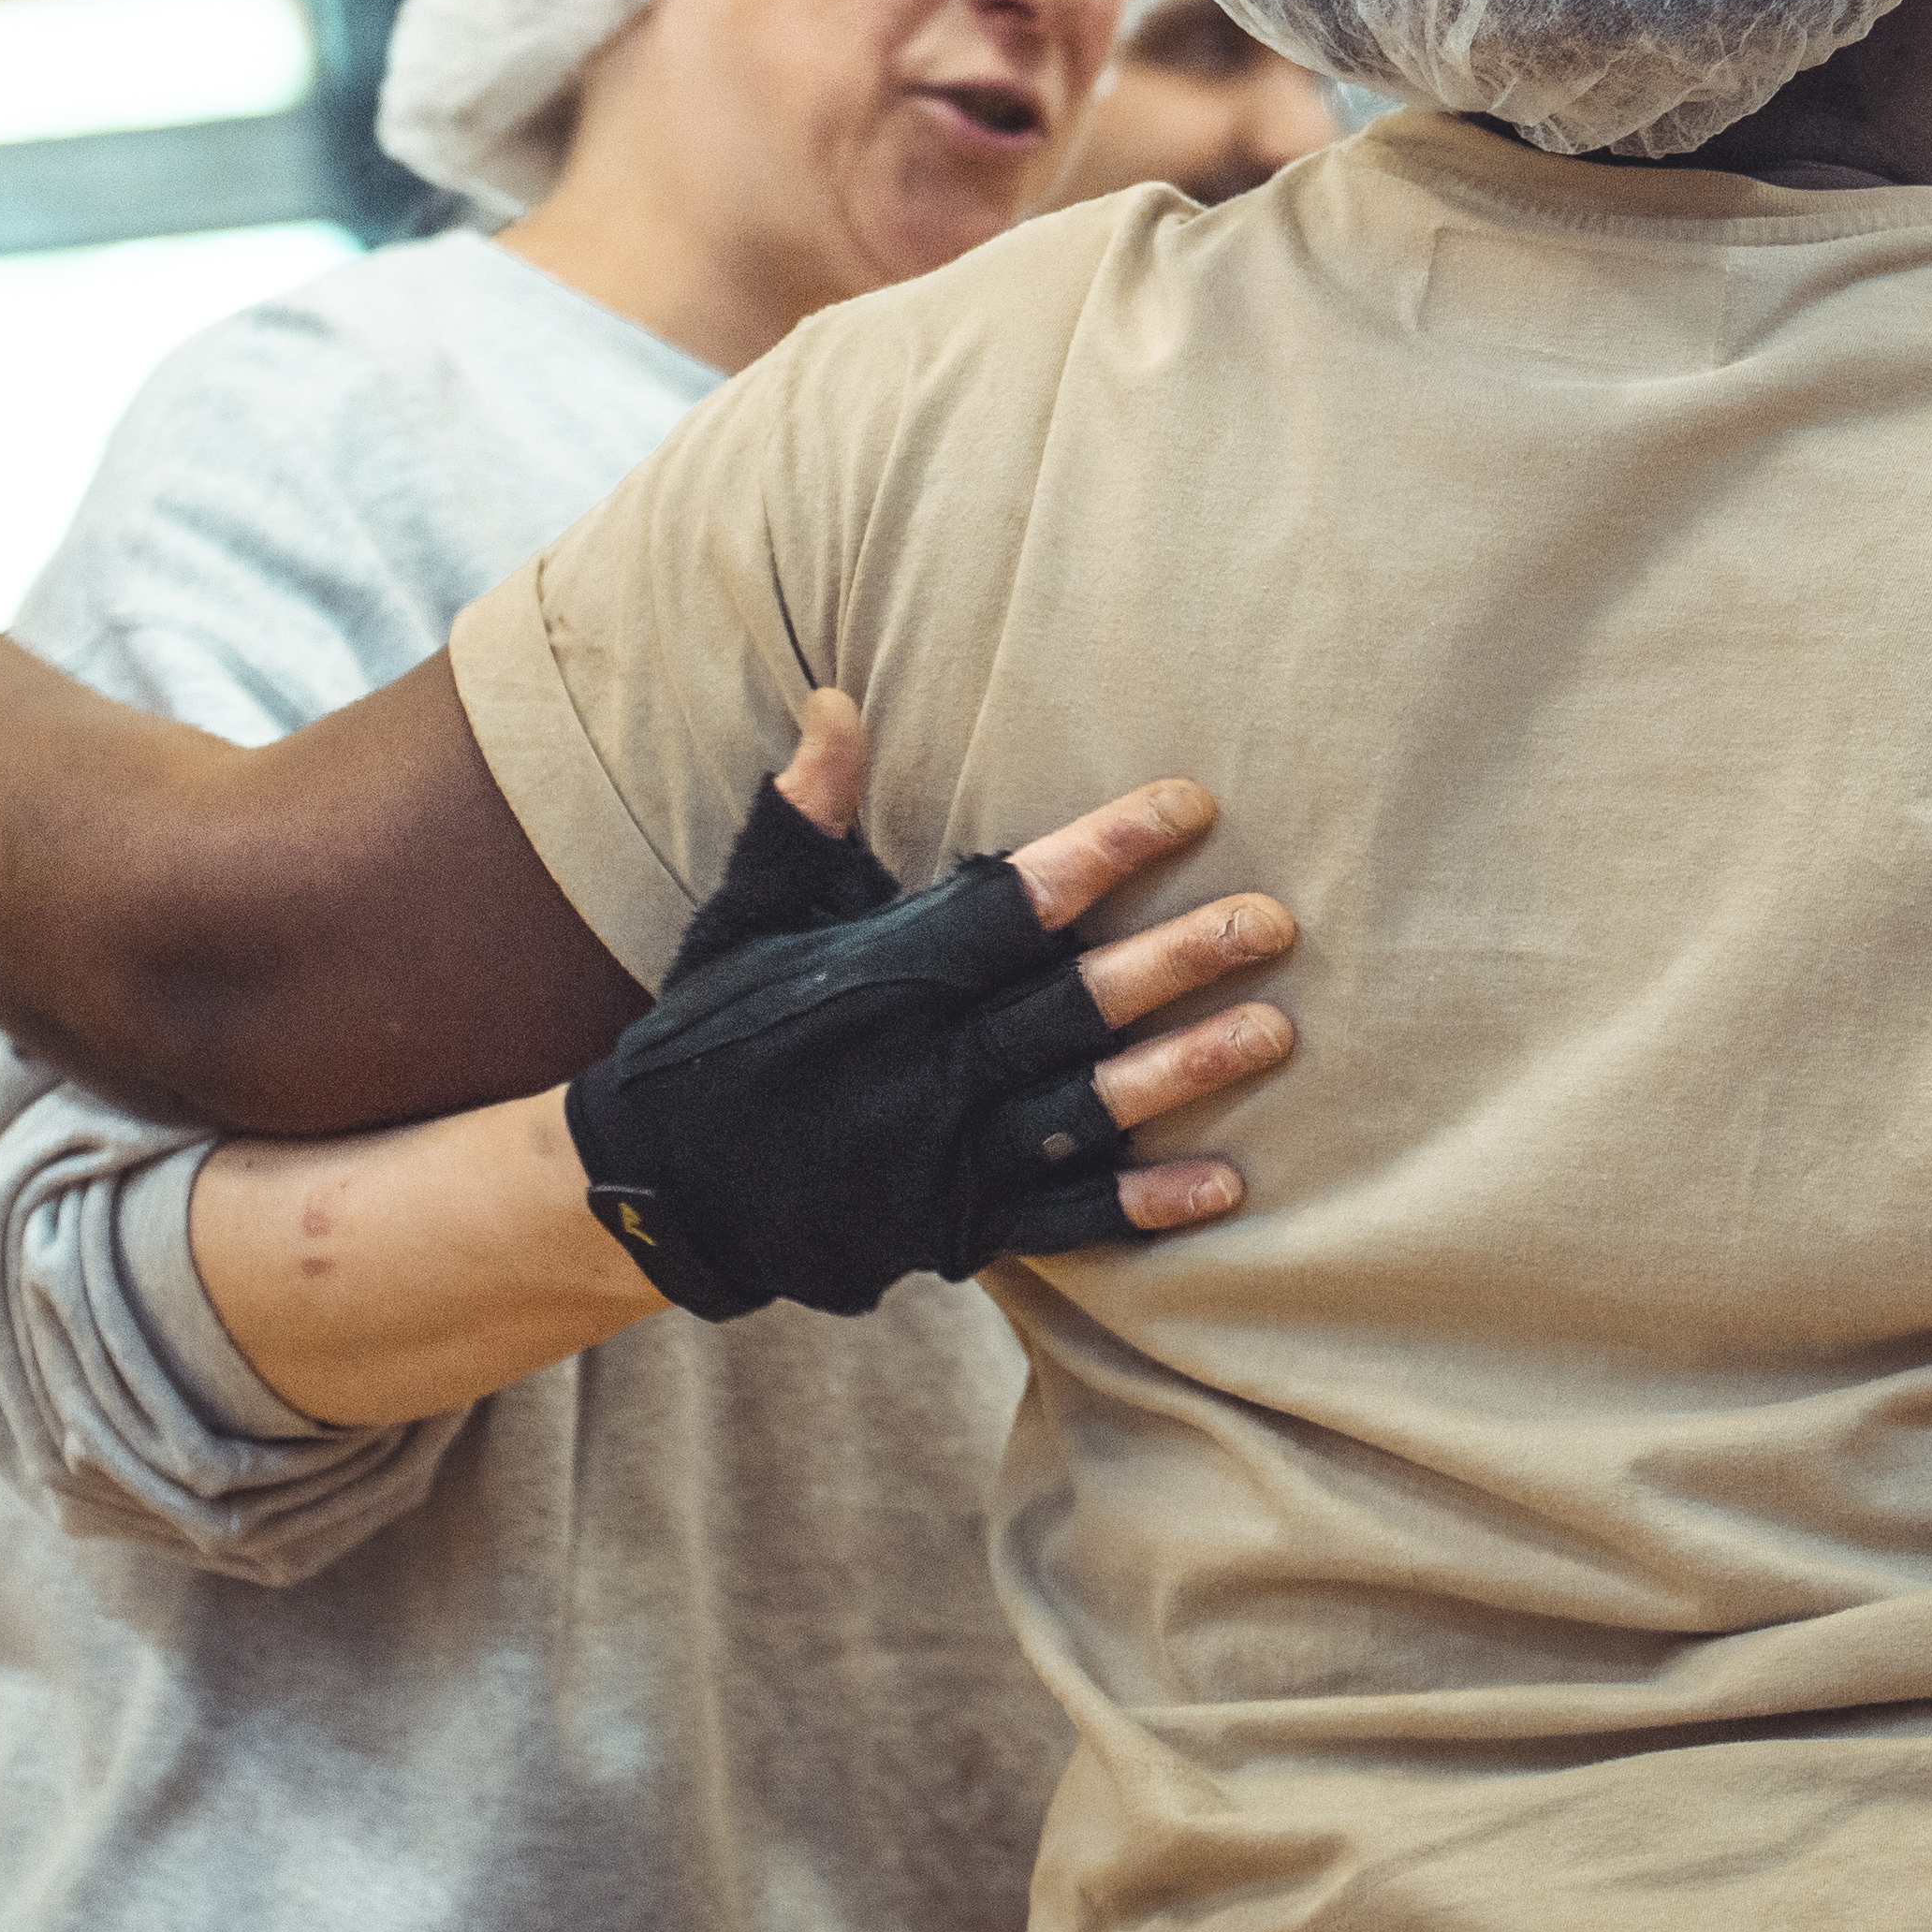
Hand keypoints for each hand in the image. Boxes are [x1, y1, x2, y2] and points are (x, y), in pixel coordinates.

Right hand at [566, 690, 1296, 1317]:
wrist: (655, 1189)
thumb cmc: (711, 1031)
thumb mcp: (748, 914)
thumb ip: (805, 814)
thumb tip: (838, 699)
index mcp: (880, 976)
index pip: (1013, 902)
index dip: (1103, 852)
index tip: (1187, 807)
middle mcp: (918, 1066)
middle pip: (1069, 1006)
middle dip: (1175, 961)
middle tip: (1274, 921)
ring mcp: (938, 1157)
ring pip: (1083, 1108)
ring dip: (1184, 1072)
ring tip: (1276, 1030)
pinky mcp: (948, 1231)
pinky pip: (1061, 1218)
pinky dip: (1140, 1204)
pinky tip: (1224, 1183)